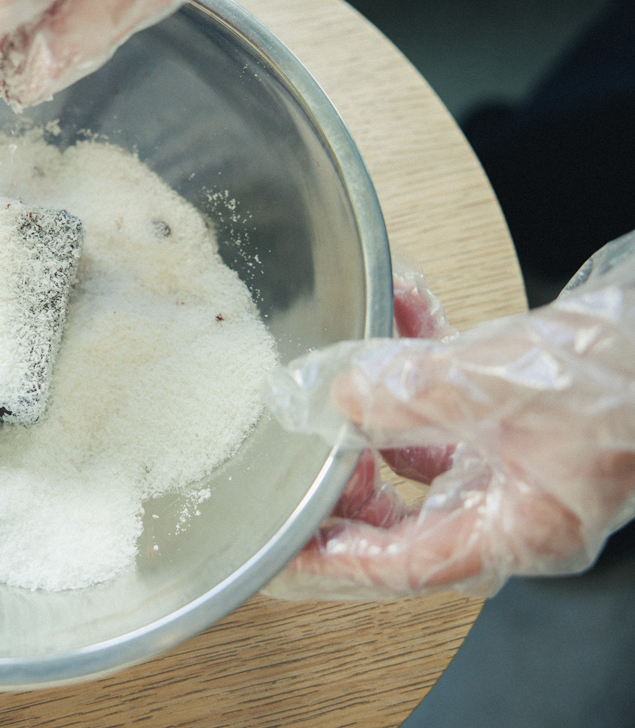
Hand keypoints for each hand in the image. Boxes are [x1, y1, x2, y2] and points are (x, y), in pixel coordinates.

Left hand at [266, 250, 634, 598]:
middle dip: (344, 474)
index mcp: (518, 529)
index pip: (398, 566)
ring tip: (347, 355)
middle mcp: (514, 507)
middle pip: (398, 515)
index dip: (330, 560)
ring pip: (415, 451)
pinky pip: (446, 405)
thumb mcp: (510, 380)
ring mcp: (518, 465)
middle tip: (302, 441)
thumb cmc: (633, 374)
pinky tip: (403, 310)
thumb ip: (417, 389)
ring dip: (376, 399)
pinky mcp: (520, 422)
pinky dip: (419, 360)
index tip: (278, 552)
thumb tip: (341, 395)